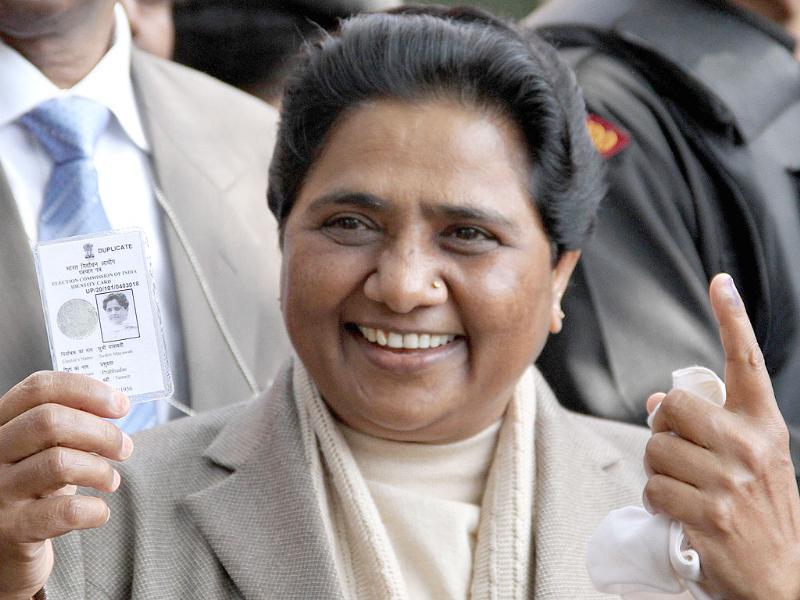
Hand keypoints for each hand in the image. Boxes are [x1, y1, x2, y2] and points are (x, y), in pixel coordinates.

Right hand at [0, 372, 131, 599]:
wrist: (6, 546)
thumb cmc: (34, 486)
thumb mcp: (45, 447)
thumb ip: (70, 424)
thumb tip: (116, 405)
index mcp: (1, 422)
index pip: (39, 388)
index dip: (86, 390)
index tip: (120, 405)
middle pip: (50, 421)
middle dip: (101, 432)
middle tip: (124, 448)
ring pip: (59, 463)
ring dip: (100, 470)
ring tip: (111, 480)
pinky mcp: (11, 529)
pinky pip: (64, 512)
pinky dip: (94, 509)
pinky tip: (99, 512)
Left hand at [643, 274, 799, 599]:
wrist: (780, 580)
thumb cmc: (758, 512)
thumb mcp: (749, 462)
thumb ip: (711, 427)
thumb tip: (657, 401)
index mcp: (765, 427)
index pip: (747, 363)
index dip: (732, 319)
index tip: (721, 282)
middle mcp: (751, 447)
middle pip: (673, 408)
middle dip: (662, 431)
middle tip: (677, 456)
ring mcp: (732, 482)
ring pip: (656, 451)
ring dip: (657, 471)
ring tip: (683, 489)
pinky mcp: (710, 516)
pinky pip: (654, 489)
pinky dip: (655, 502)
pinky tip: (678, 513)